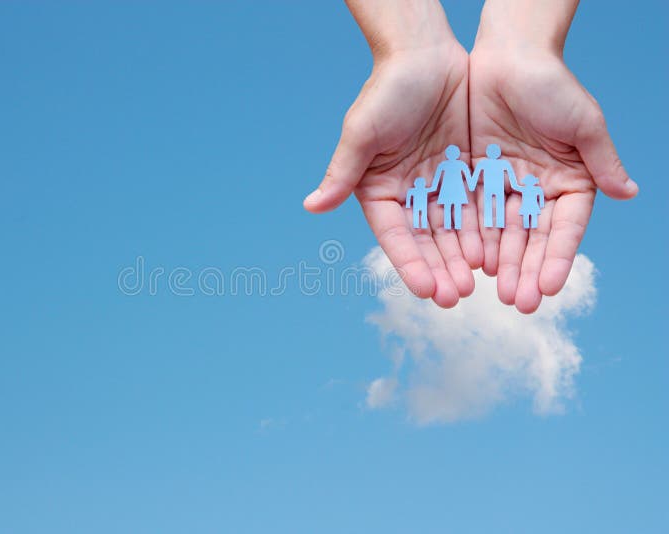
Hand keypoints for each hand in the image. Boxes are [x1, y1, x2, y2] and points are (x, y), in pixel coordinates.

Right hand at [305, 41, 481, 306]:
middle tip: (455, 297)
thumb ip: (342, 171)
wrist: (427, 54)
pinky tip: (497, 252)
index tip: (425, 289)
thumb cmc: (387, 89)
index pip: (395, 236)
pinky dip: (487, 230)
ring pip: (455, 230)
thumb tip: (311, 206)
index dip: (409, 263)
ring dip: (464, 258)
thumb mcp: (363, 131)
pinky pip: (480, 207)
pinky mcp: (468, 174)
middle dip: (440, 269)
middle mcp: (409, 195)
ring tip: (477, 284)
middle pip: (427, 241)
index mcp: (379, 192)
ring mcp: (440, 187)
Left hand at [469, 46, 637, 312]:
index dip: (557, 257)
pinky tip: (468, 262)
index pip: (564, 229)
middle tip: (518, 302)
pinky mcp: (474, 179)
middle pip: (530, 238)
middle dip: (525, 270)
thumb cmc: (552, 84)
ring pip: (499, 232)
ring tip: (493, 292)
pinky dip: (470, 237)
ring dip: (498, 263)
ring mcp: (504, 187)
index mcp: (569, 182)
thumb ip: (601, 161)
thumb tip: (630, 193)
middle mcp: (536, 191)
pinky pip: (470, 213)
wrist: (505, 57)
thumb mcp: (583, 122)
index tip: (549, 286)